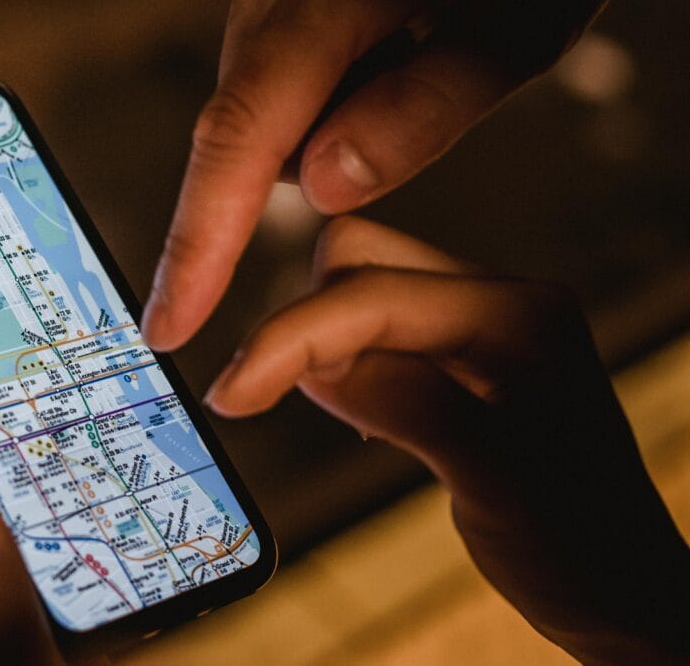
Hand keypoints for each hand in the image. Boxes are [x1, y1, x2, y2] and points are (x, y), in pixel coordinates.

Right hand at [142, 0, 614, 350]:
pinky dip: (323, 100)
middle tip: (403, 113)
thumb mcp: (522, 22)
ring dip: (326, 128)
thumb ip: (426, 107)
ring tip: (416, 58)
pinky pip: (278, 77)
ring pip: (265, 110)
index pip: (240, 140)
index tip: (169, 327)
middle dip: (302, 171)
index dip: (197, 246)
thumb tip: (321, 188)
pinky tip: (391, 54)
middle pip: (246, 131)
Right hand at [204, 217, 689, 663]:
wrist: (621, 591)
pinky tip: (357, 413)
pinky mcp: (456, 358)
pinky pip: (372, 331)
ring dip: (316, 342)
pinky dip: (340, 363)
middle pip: (357, 260)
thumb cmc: (581, 546)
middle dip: (301, 320)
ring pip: (356, 289)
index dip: (287, 339)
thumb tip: (308, 365)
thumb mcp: (492, 478)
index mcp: (516, 315)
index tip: (230, 394)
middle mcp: (495, 302)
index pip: (369, 295)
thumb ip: (404, 402)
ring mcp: (474, 327)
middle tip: (268, 396)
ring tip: (325, 413)